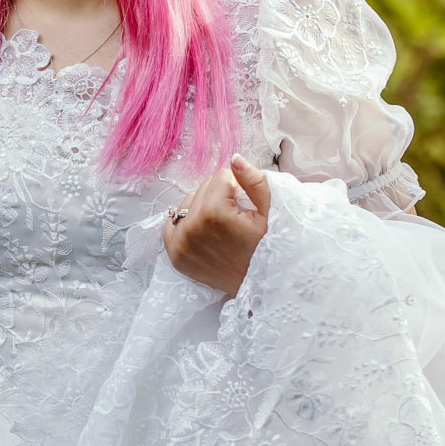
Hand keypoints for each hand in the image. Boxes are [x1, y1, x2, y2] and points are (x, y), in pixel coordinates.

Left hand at [162, 155, 271, 296]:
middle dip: (219, 196)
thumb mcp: (272, 213)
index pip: (220, 177)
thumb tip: (235, 158)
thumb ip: (254, 182)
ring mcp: (180, 244)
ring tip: (221, 226)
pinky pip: (172, 223)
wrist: (262, 287)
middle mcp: (191, 228)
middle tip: (235, 217)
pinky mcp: (176, 256)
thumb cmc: (270, 249)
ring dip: (202, 207)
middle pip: (202, 188)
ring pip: (187, 203)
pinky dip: (186, 223)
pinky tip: (204, 231)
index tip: (245, 206)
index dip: (237, 187)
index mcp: (213, 213)